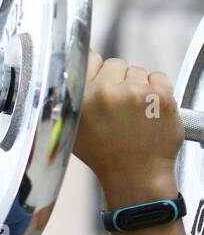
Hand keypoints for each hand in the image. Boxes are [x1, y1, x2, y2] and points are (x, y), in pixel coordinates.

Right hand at [73, 52, 183, 206]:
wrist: (136, 175)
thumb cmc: (105, 155)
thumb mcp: (73, 128)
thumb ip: (72, 99)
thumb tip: (75, 72)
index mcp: (82, 98)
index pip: (89, 59)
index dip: (96, 70)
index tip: (100, 81)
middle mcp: (107, 93)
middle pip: (115, 63)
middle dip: (117, 79)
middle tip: (119, 104)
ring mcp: (136, 93)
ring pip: (137, 70)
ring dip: (137, 85)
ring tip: (134, 110)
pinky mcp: (161, 96)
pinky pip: (159, 77)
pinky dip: (156, 89)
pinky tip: (149, 109)